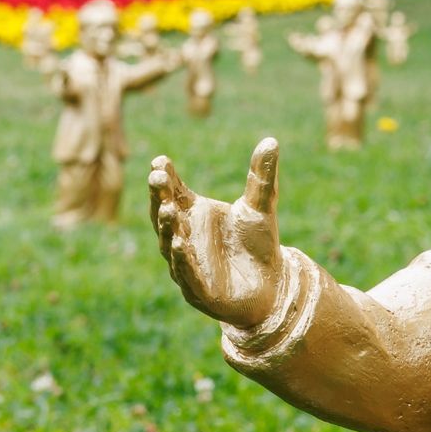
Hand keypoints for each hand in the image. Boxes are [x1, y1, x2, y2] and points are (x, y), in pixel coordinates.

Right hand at [150, 137, 285, 330]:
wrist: (274, 286)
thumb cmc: (259, 244)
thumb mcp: (262, 206)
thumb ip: (262, 176)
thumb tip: (272, 140)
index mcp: (193, 215)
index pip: (173, 192)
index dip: (164, 178)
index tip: (160, 161)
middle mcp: (184, 238)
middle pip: (165, 215)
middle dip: (159, 198)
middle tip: (157, 178)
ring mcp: (188, 265)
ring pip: (170, 245)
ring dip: (168, 227)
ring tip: (168, 208)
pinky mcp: (199, 291)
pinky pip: (186, 274)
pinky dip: (182, 259)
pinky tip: (180, 243)